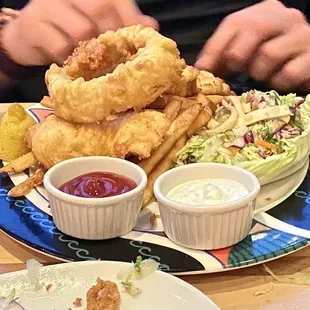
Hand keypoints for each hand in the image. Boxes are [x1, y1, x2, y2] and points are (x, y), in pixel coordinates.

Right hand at [1, 0, 157, 65]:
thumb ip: (119, 22)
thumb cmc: (66, 31)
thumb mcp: (92, 23)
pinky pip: (60, 47)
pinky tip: (70, 63)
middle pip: (98, 7)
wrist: (25, 38)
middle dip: (111, 33)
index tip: (145, 32)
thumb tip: (151, 27)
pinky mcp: (34, 28)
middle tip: (115, 52)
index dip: (129, 13)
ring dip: (89, 50)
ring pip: (81, 29)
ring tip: (89, 59)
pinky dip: (69, 59)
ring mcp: (47, 7)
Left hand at [195, 0, 309, 90]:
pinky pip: (287, 74)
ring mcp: (303, 36)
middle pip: (254, 28)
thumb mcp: (249, 50)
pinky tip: (280, 81)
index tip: (202, 69)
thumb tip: (199, 70)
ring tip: (263, 75)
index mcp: (265, 11)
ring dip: (259, 72)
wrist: (308, 62)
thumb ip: (225, 56)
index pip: (235, 22)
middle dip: (237, 55)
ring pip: (269, 54)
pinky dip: (278, 82)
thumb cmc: (275, 57)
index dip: (215, 47)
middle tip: (236, 69)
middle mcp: (286, 17)